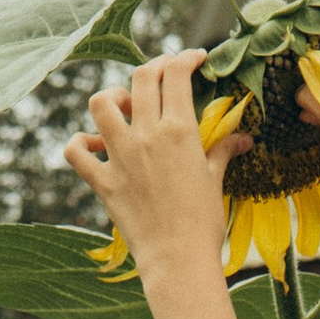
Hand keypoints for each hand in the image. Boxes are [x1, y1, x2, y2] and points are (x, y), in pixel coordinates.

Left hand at [63, 52, 235, 283]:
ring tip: (123, 107)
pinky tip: (93, 146)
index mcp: (179, 130)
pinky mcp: (103, 182)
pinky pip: (76, 152)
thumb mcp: (215, 180)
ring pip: (100, 103)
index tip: (193, 60)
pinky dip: (80, 144)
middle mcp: (146, 136)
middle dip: (154, 68)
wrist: (179, 260)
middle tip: (162, 76)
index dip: (184, 58)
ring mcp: (120, 157)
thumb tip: (243, 138)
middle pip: (141, 78)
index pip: (176, 74)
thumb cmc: (203, 223)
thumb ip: (223, 151)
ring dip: (111, 97)